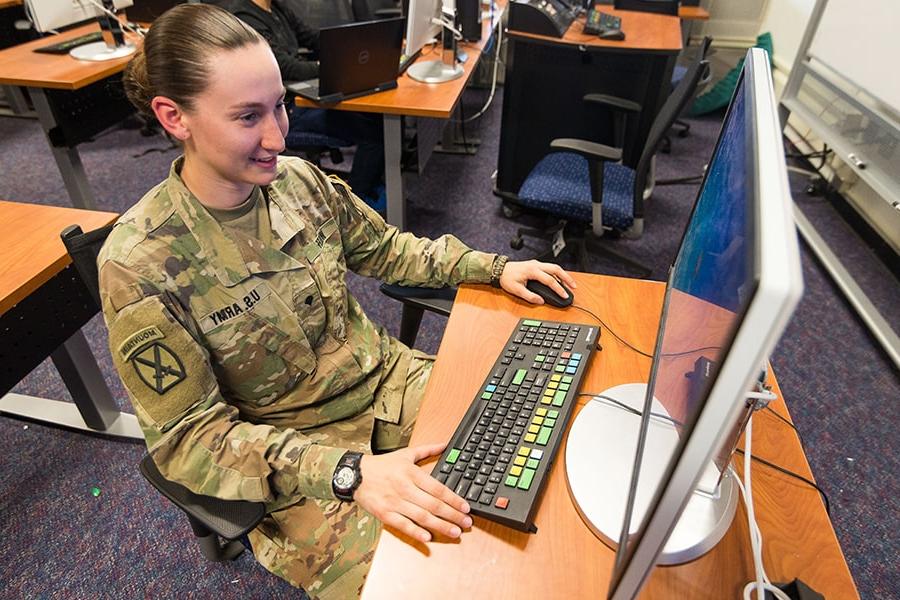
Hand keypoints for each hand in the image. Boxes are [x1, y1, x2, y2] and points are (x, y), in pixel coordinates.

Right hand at [354, 442, 472, 542]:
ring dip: (440, 526)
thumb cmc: (383, 465)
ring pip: (421, 517)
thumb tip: (446, 444)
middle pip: (433, 504)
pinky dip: (416, 532)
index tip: (466, 507)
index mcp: (411, 473)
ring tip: (455, 532)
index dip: (454, 499)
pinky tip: (428, 537)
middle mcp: (404, 488)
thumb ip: (428, 450)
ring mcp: (395, 502)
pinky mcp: (385, 514)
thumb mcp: (406, 454)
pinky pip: (403, 525)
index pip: (438, 488)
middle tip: (467, 522)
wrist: (356, 474)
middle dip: (453, 515)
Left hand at [498, 259, 576, 304]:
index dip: (558, 289)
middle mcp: (536, 265)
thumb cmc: (507, 278)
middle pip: (556, 269)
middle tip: (574, 286)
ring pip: (554, 267)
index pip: (549, 280)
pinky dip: (557, 273)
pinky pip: (550, 267)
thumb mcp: (516, 290)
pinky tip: (560, 279)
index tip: (564, 296)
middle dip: (567, 278)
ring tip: (570, 283)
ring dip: (563, 275)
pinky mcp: (536, 264)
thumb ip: (529, 296)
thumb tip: (540, 301)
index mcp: (532, 271)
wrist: (499, 269)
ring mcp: (537, 263)